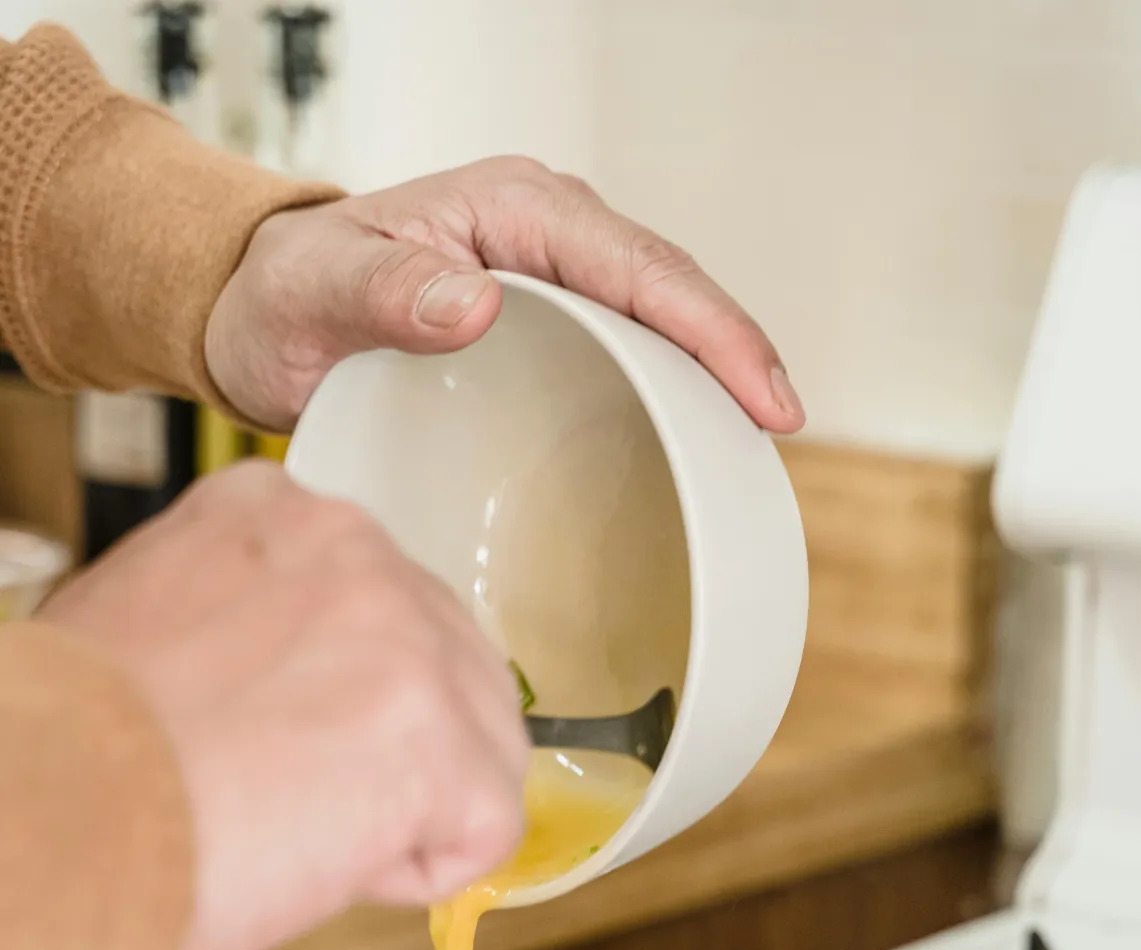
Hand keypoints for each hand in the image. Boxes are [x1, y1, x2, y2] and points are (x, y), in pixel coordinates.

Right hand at [41, 462, 527, 949]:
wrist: (46, 818)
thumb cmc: (71, 752)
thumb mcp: (151, 621)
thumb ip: (250, 625)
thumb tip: (300, 693)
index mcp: (281, 515)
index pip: (386, 614)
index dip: (345, 704)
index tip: (277, 741)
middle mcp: (359, 553)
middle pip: (458, 675)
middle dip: (400, 758)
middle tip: (287, 800)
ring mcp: (411, 642)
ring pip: (485, 752)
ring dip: (407, 815)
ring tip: (291, 826)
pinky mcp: (442, 743)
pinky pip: (487, 831)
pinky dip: (415, 873)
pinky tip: (321, 860)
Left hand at [205, 156, 803, 434]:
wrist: (261, 315)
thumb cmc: (287, 296)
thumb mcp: (319, 290)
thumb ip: (386, 292)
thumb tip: (481, 305)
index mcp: (515, 209)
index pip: (639, 265)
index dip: (711, 329)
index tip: (759, 393)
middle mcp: (548, 237)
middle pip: (670, 293)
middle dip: (735, 355)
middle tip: (779, 427)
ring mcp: (553, 282)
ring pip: (659, 325)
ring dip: (712, 381)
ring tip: (755, 447)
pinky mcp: (547, 327)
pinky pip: (626, 356)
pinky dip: (668, 398)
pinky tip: (692, 448)